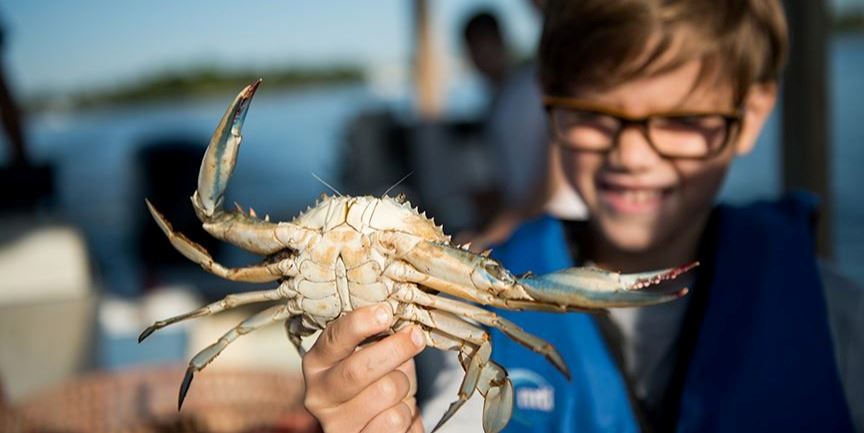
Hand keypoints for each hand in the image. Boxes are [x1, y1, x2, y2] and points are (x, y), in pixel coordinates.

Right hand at [303, 304, 426, 432]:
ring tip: (398, 388)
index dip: (361, 323)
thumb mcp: (375, 353)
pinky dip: (407, 413)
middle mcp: (319, 395)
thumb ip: (379, 334)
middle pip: (358, 369)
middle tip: (415, 337)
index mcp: (318, 363)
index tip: (386, 312)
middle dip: (394, 349)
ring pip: (385, 392)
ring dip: (404, 386)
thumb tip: (399, 318)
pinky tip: (397, 411)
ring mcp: (336, 424)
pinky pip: (395, 419)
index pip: (334, 338)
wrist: (384, 425)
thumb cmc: (379, 382)